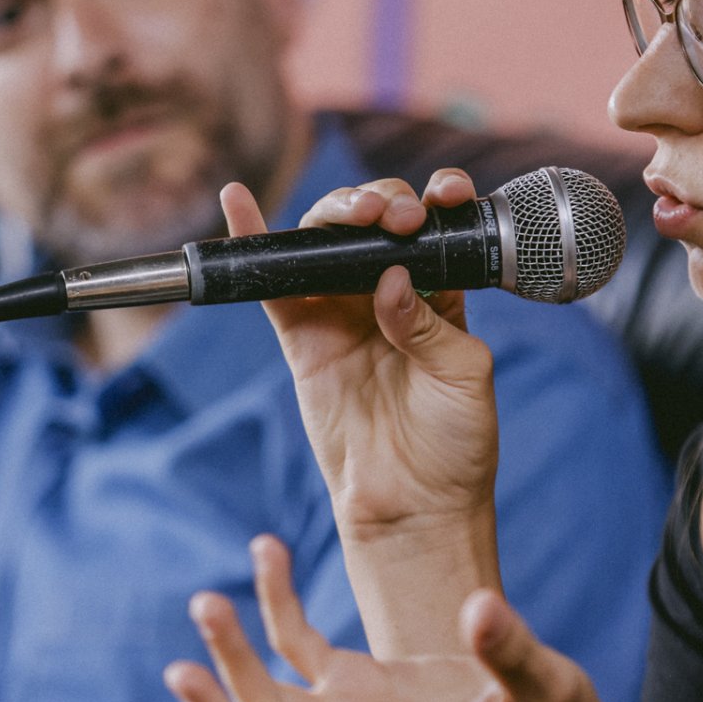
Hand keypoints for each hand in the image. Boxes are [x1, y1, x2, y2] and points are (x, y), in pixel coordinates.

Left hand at [165, 535, 614, 701]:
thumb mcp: (545, 688)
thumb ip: (512, 653)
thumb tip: (481, 608)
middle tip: (183, 672)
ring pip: (267, 698)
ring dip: (230, 657)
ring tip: (205, 601)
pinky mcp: (348, 685)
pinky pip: (294, 645)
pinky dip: (272, 605)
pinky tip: (264, 548)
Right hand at [221, 171, 500, 534]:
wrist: (415, 506)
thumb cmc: (455, 444)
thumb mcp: (463, 376)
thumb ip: (428, 323)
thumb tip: (390, 280)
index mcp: (440, 293)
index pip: (435, 229)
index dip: (437, 200)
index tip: (444, 196)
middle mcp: (389, 293)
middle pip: (374, 223)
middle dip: (382, 204)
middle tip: (394, 219)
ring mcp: (342, 312)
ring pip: (326, 242)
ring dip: (334, 212)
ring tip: (351, 214)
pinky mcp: (302, 338)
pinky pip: (273, 284)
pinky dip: (255, 241)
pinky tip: (240, 202)